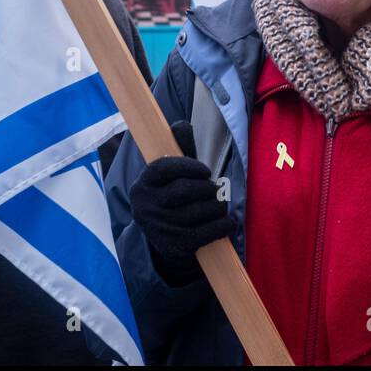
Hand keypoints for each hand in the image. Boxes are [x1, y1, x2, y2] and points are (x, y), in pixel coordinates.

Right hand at [129, 121, 232, 284]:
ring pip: (199, 212)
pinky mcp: (175, 246)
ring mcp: (160, 229)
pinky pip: (207, 233)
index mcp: (142, 185)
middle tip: (216, 189)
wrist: (162, 242)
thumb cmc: (171, 197)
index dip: (189, 166)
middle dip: (207, 188)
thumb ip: (178, 148)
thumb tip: (183, 124)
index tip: (205, 170)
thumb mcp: (170, 174)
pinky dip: (223, 225)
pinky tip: (227, 221)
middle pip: (184, 191)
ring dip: (218, 206)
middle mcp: (146, 207)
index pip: (164, 168)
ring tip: (221, 204)